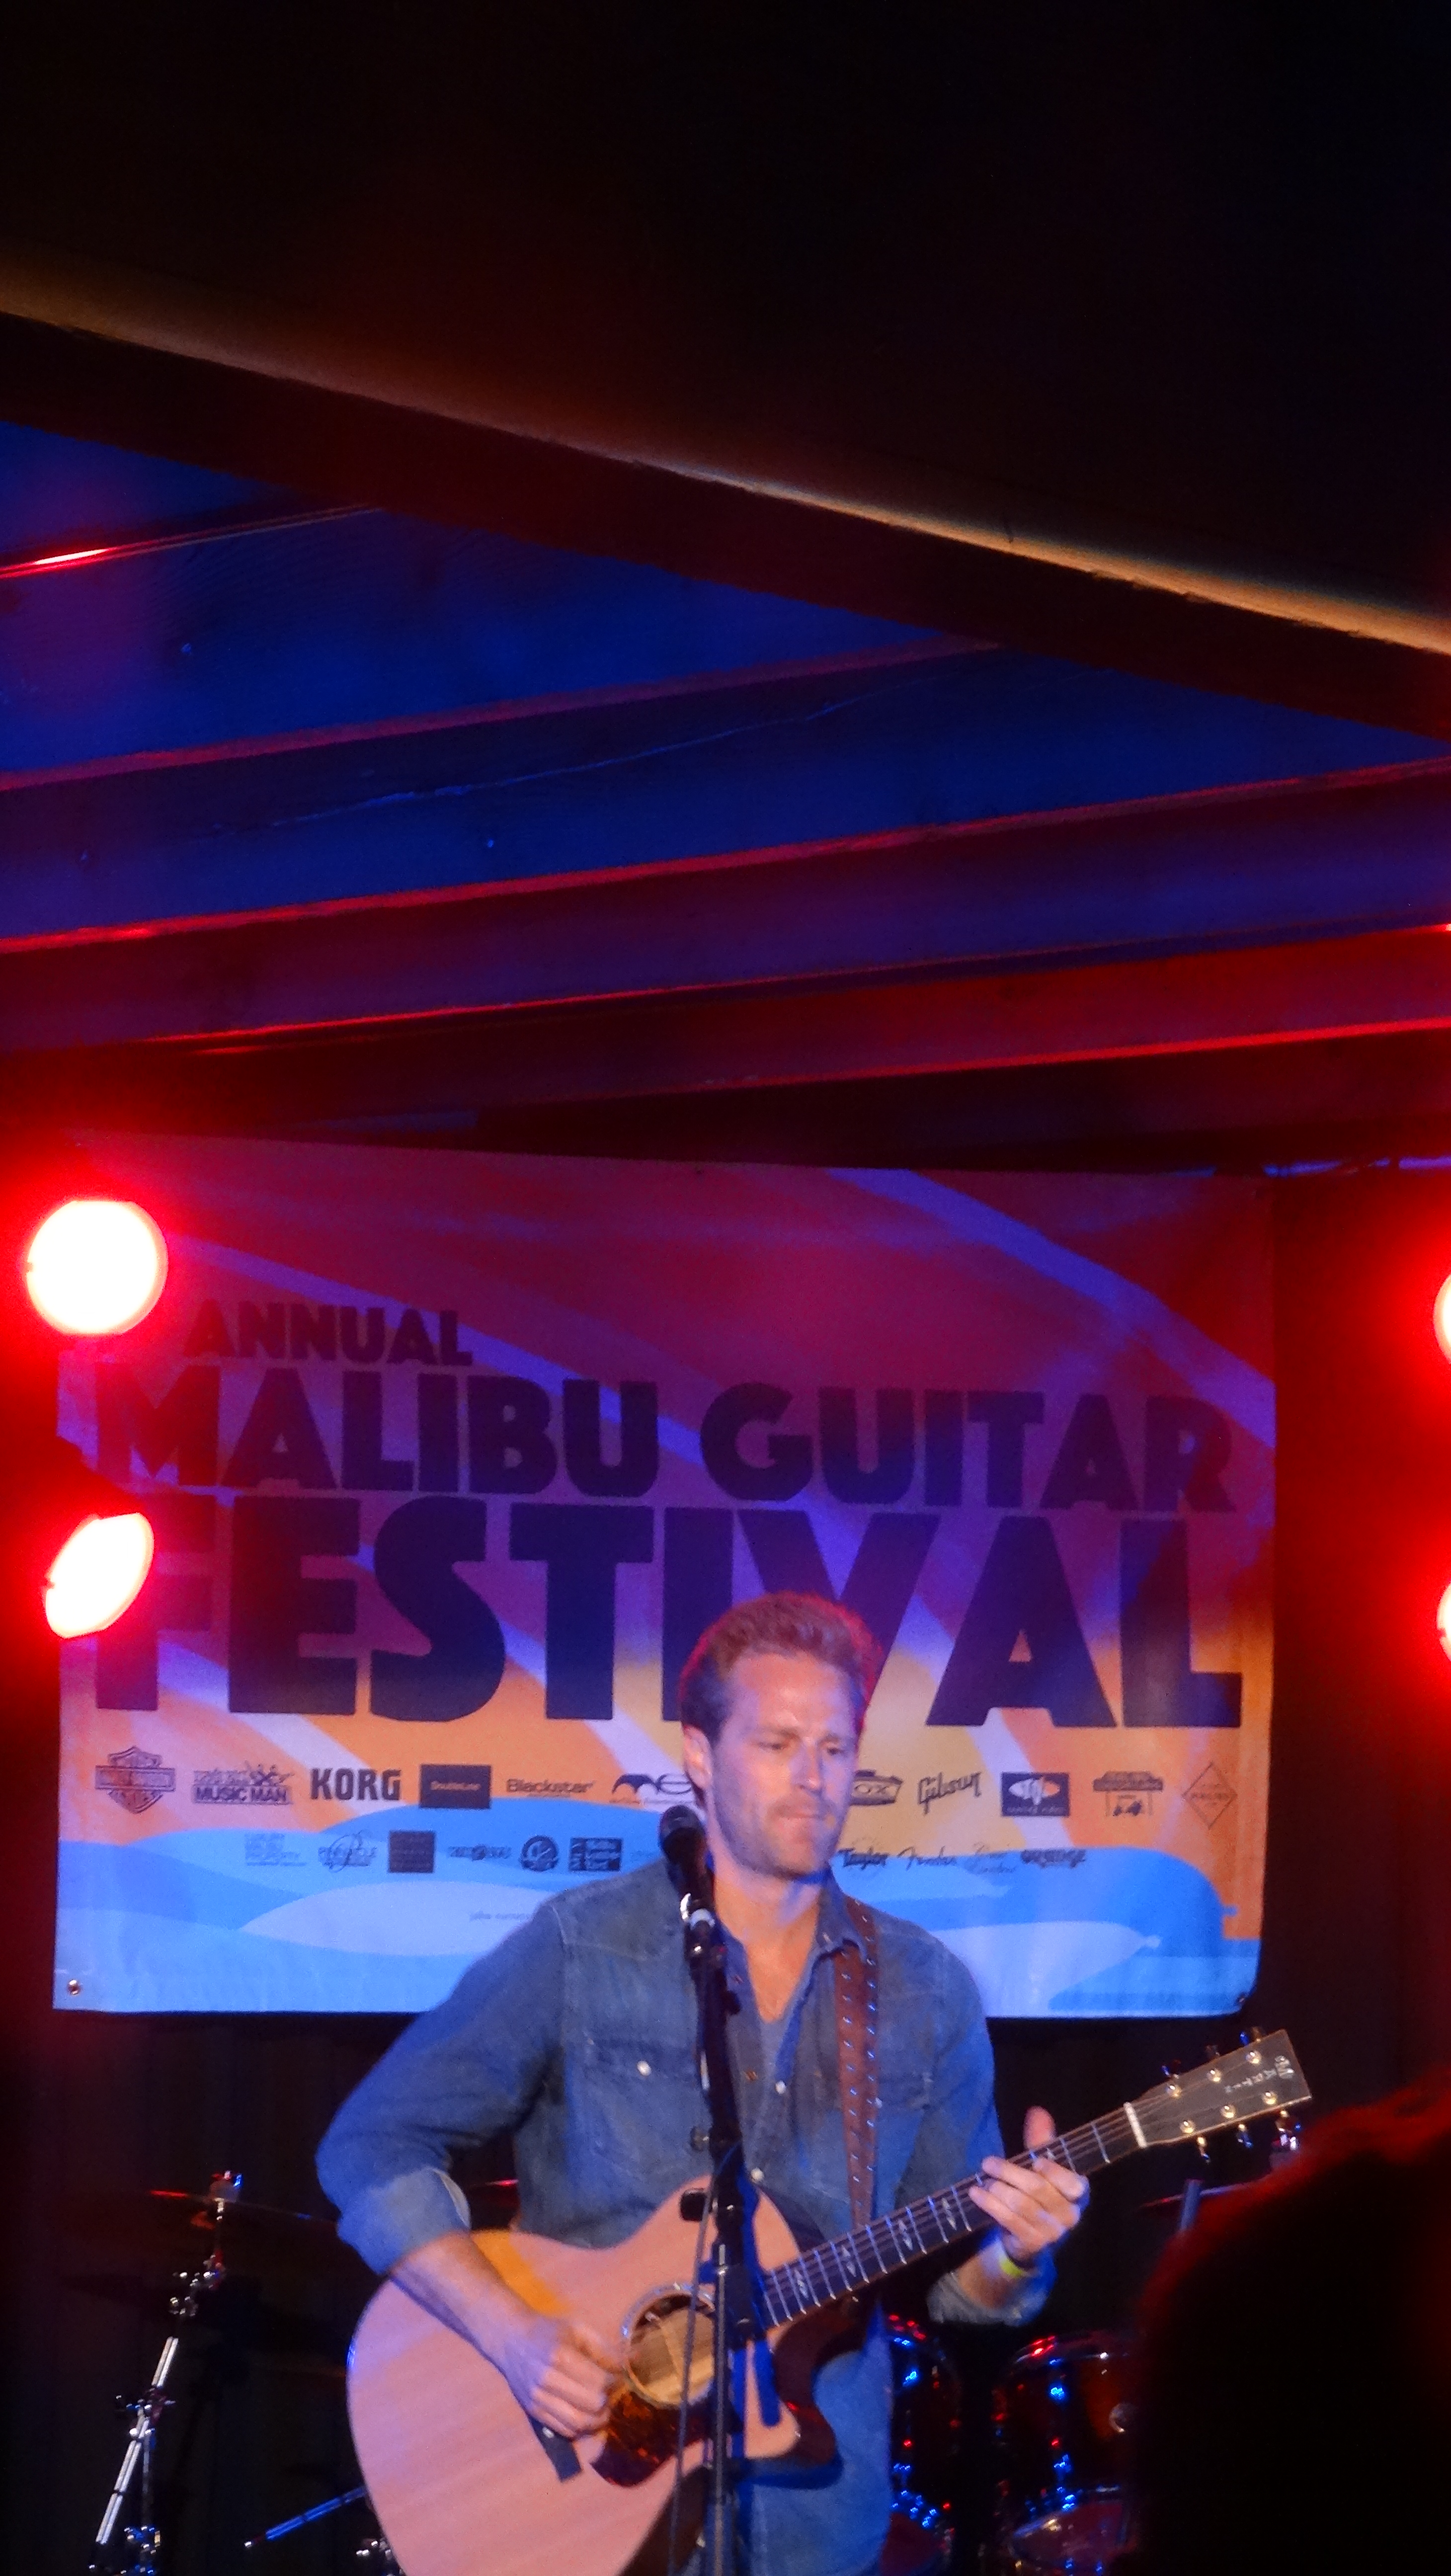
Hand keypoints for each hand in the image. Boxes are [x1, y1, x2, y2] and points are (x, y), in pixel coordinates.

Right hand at [494, 2311, 620, 2438]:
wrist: (511, 2340)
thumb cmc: (548, 2331)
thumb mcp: (578, 2329)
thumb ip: (604, 2349)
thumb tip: (630, 2363)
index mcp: (561, 2356)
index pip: (599, 2382)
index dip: (614, 2382)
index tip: (618, 2377)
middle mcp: (548, 2381)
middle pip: (591, 2406)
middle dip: (608, 2403)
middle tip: (612, 2396)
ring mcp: (539, 2400)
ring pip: (577, 2424)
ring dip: (597, 2421)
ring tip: (603, 2411)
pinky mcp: (533, 2412)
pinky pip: (563, 2430)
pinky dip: (579, 2429)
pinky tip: (585, 2416)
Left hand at [968, 2105, 1088, 2265]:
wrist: (1030, 2239)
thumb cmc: (1038, 2195)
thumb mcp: (1042, 2169)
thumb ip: (1041, 2142)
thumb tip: (1038, 2112)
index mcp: (1078, 2195)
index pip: (1074, 2185)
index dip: (1056, 2173)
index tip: (1037, 2161)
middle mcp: (1070, 2216)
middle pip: (1038, 2190)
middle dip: (1010, 2173)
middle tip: (988, 2163)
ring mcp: (1052, 2233)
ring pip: (1021, 2205)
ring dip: (998, 2189)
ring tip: (983, 2179)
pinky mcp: (1032, 2244)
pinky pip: (1009, 2220)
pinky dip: (990, 2205)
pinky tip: (977, 2193)